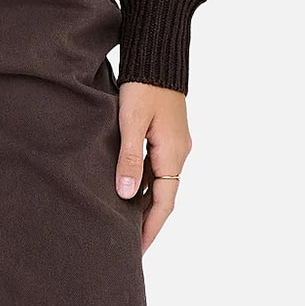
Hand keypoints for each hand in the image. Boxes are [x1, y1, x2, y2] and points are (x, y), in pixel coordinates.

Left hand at [114, 80, 190, 254]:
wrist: (158, 54)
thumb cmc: (143, 85)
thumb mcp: (131, 121)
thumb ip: (129, 158)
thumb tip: (127, 196)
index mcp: (172, 154)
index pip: (163, 203)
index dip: (150, 229)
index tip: (136, 251)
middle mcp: (179, 153)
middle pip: (165, 197)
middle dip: (148, 223)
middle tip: (129, 246)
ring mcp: (175, 144)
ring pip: (161, 183)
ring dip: (146, 204)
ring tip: (125, 224)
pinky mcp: (168, 135)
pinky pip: (158, 169)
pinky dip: (146, 185)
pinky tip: (130, 190)